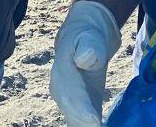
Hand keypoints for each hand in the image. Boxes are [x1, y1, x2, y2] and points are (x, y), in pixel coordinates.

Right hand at [50, 0, 121, 126]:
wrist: (81, 42)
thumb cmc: (88, 38)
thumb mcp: (90, 37)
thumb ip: (89, 47)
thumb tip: (84, 59)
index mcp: (62, 70)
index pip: (71, 93)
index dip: (81, 108)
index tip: (94, 120)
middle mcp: (60, 89)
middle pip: (71, 111)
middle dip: (84, 123)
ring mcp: (67, 100)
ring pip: (74, 120)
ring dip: (84, 126)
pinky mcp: (77, 109)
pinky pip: (80, 122)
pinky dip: (88, 126)